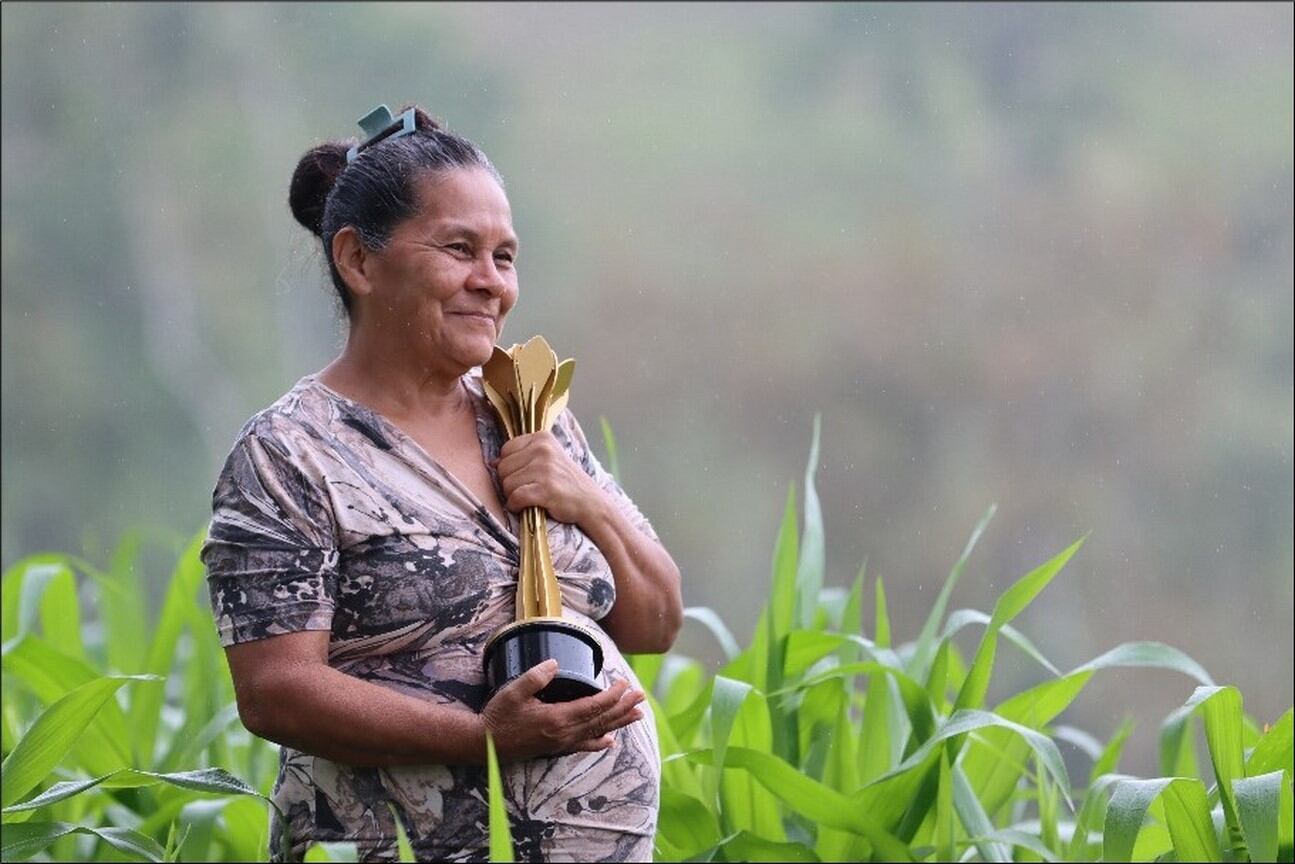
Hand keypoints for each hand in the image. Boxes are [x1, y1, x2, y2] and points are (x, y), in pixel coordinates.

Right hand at [481, 660, 645, 760]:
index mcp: (557, 719)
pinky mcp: (556, 749)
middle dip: (623, 707)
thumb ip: (535, 676)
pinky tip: (610, 741)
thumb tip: (555, 663)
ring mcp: (561, 743)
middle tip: (642, 696)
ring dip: (619, 723)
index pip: (594, 707)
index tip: (625, 684)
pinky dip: (600, 742)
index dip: (612, 696)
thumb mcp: (513, 692)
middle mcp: (564, 734)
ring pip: (598, 733)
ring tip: (637, 716)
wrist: (484, 744)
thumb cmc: (498, 716)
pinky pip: (584, 746)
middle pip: (602, 720)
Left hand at [492, 432, 602, 525]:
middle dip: (510, 482)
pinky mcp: (546, 488)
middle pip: (503, 468)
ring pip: (507, 484)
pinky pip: (515, 498)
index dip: (511, 467)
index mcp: (542, 437)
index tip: (526, 475)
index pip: (506, 450)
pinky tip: (528, 506)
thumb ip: (521, 456)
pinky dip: (517, 506)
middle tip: (529, 488)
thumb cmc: (565, 482)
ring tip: (532, 497)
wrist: (590, 502)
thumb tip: (491, 462)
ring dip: (514, 496)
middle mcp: (543, 449)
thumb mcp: (547, 459)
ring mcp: (545, 468)